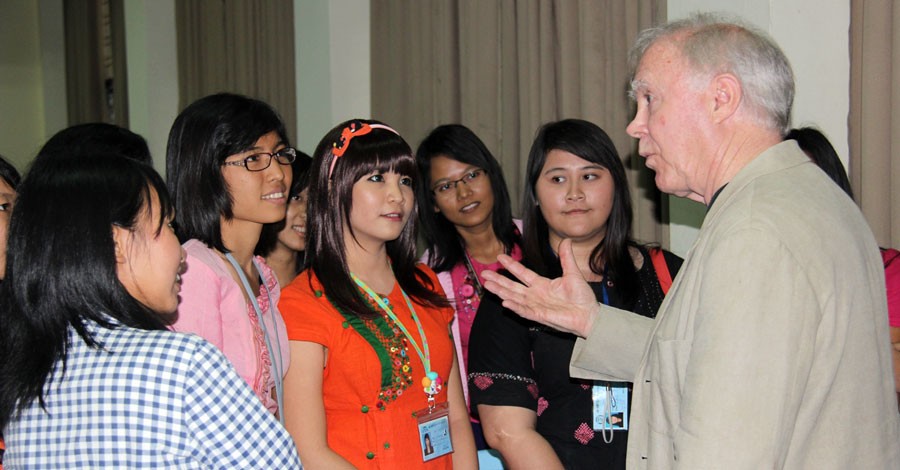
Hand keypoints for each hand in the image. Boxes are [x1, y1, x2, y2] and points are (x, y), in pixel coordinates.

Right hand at [481, 239, 598, 337]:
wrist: (589, 315)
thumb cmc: (582, 297)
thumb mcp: (573, 273)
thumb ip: (566, 258)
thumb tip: (566, 240)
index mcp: (542, 285)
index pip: (522, 273)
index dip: (511, 265)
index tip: (500, 256)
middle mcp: (535, 295)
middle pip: (512, 286)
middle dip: (498, 280)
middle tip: (484, 273)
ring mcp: (536, 306)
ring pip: (514, 297)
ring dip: (500, 292)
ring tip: (487, 284)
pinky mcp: (540, 316)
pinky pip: (524, 311)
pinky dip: (515, 307)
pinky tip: (504, 301)